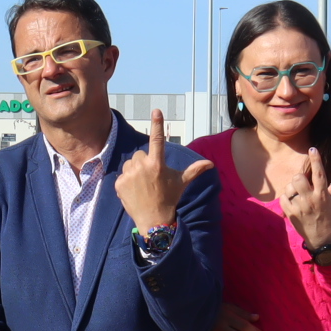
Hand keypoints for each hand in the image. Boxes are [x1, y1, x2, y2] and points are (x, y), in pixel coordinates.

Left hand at [115, 108, 211, 231]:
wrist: (154, 220)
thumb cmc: (170, 199)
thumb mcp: (182, 183)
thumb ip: (195, 170)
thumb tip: (211, 163)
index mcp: (158, 163)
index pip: (158, 139)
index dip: (158, 124)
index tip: (156, 111)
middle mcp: (143, 166)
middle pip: (140, 154)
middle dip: (145, 163)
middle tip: (151, 178)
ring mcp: (129, 175)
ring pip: (130, 164)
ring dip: (135, 171)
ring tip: (143, 185)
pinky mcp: (119, 183)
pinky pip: (122, 176)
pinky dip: (127, 182)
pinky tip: (135, 192)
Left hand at [277, 150, 330, 249]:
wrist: (323, 239)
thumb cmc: (329, 217)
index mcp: (323, 194)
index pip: (319, 173)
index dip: (316, 160)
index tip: (312, 149)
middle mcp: (311, 200)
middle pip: (298, 178)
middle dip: (299, 178)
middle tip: (302, 184)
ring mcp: (300, 207)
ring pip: (289, 188)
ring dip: (292, 189)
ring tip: (298, 196)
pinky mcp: (290, 214)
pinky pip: (282, 198)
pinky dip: (286, 199)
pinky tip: (293, 204)